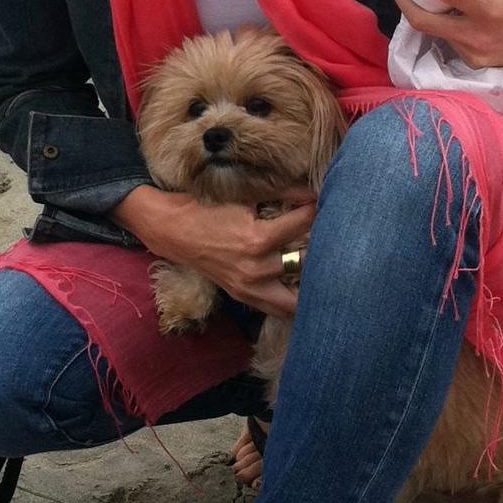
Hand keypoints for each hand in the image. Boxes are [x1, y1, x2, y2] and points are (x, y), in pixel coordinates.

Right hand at [113, 185, 315, 317]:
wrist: (173, 231)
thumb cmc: (207, 209)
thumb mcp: (245, 196)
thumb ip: (282, 194)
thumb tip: (312, 193)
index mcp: (258, 239)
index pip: (304, 223)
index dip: (315, 210)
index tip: (320, 203)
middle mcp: (257, 268)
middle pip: (308, 262)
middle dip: (322, 248)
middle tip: (329, 239)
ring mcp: (249, 287)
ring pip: (297, 298)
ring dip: (310, 283)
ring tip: (321, 270)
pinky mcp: (243, 296)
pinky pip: (277, 308)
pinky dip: (291, 301)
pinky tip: (302, 290)